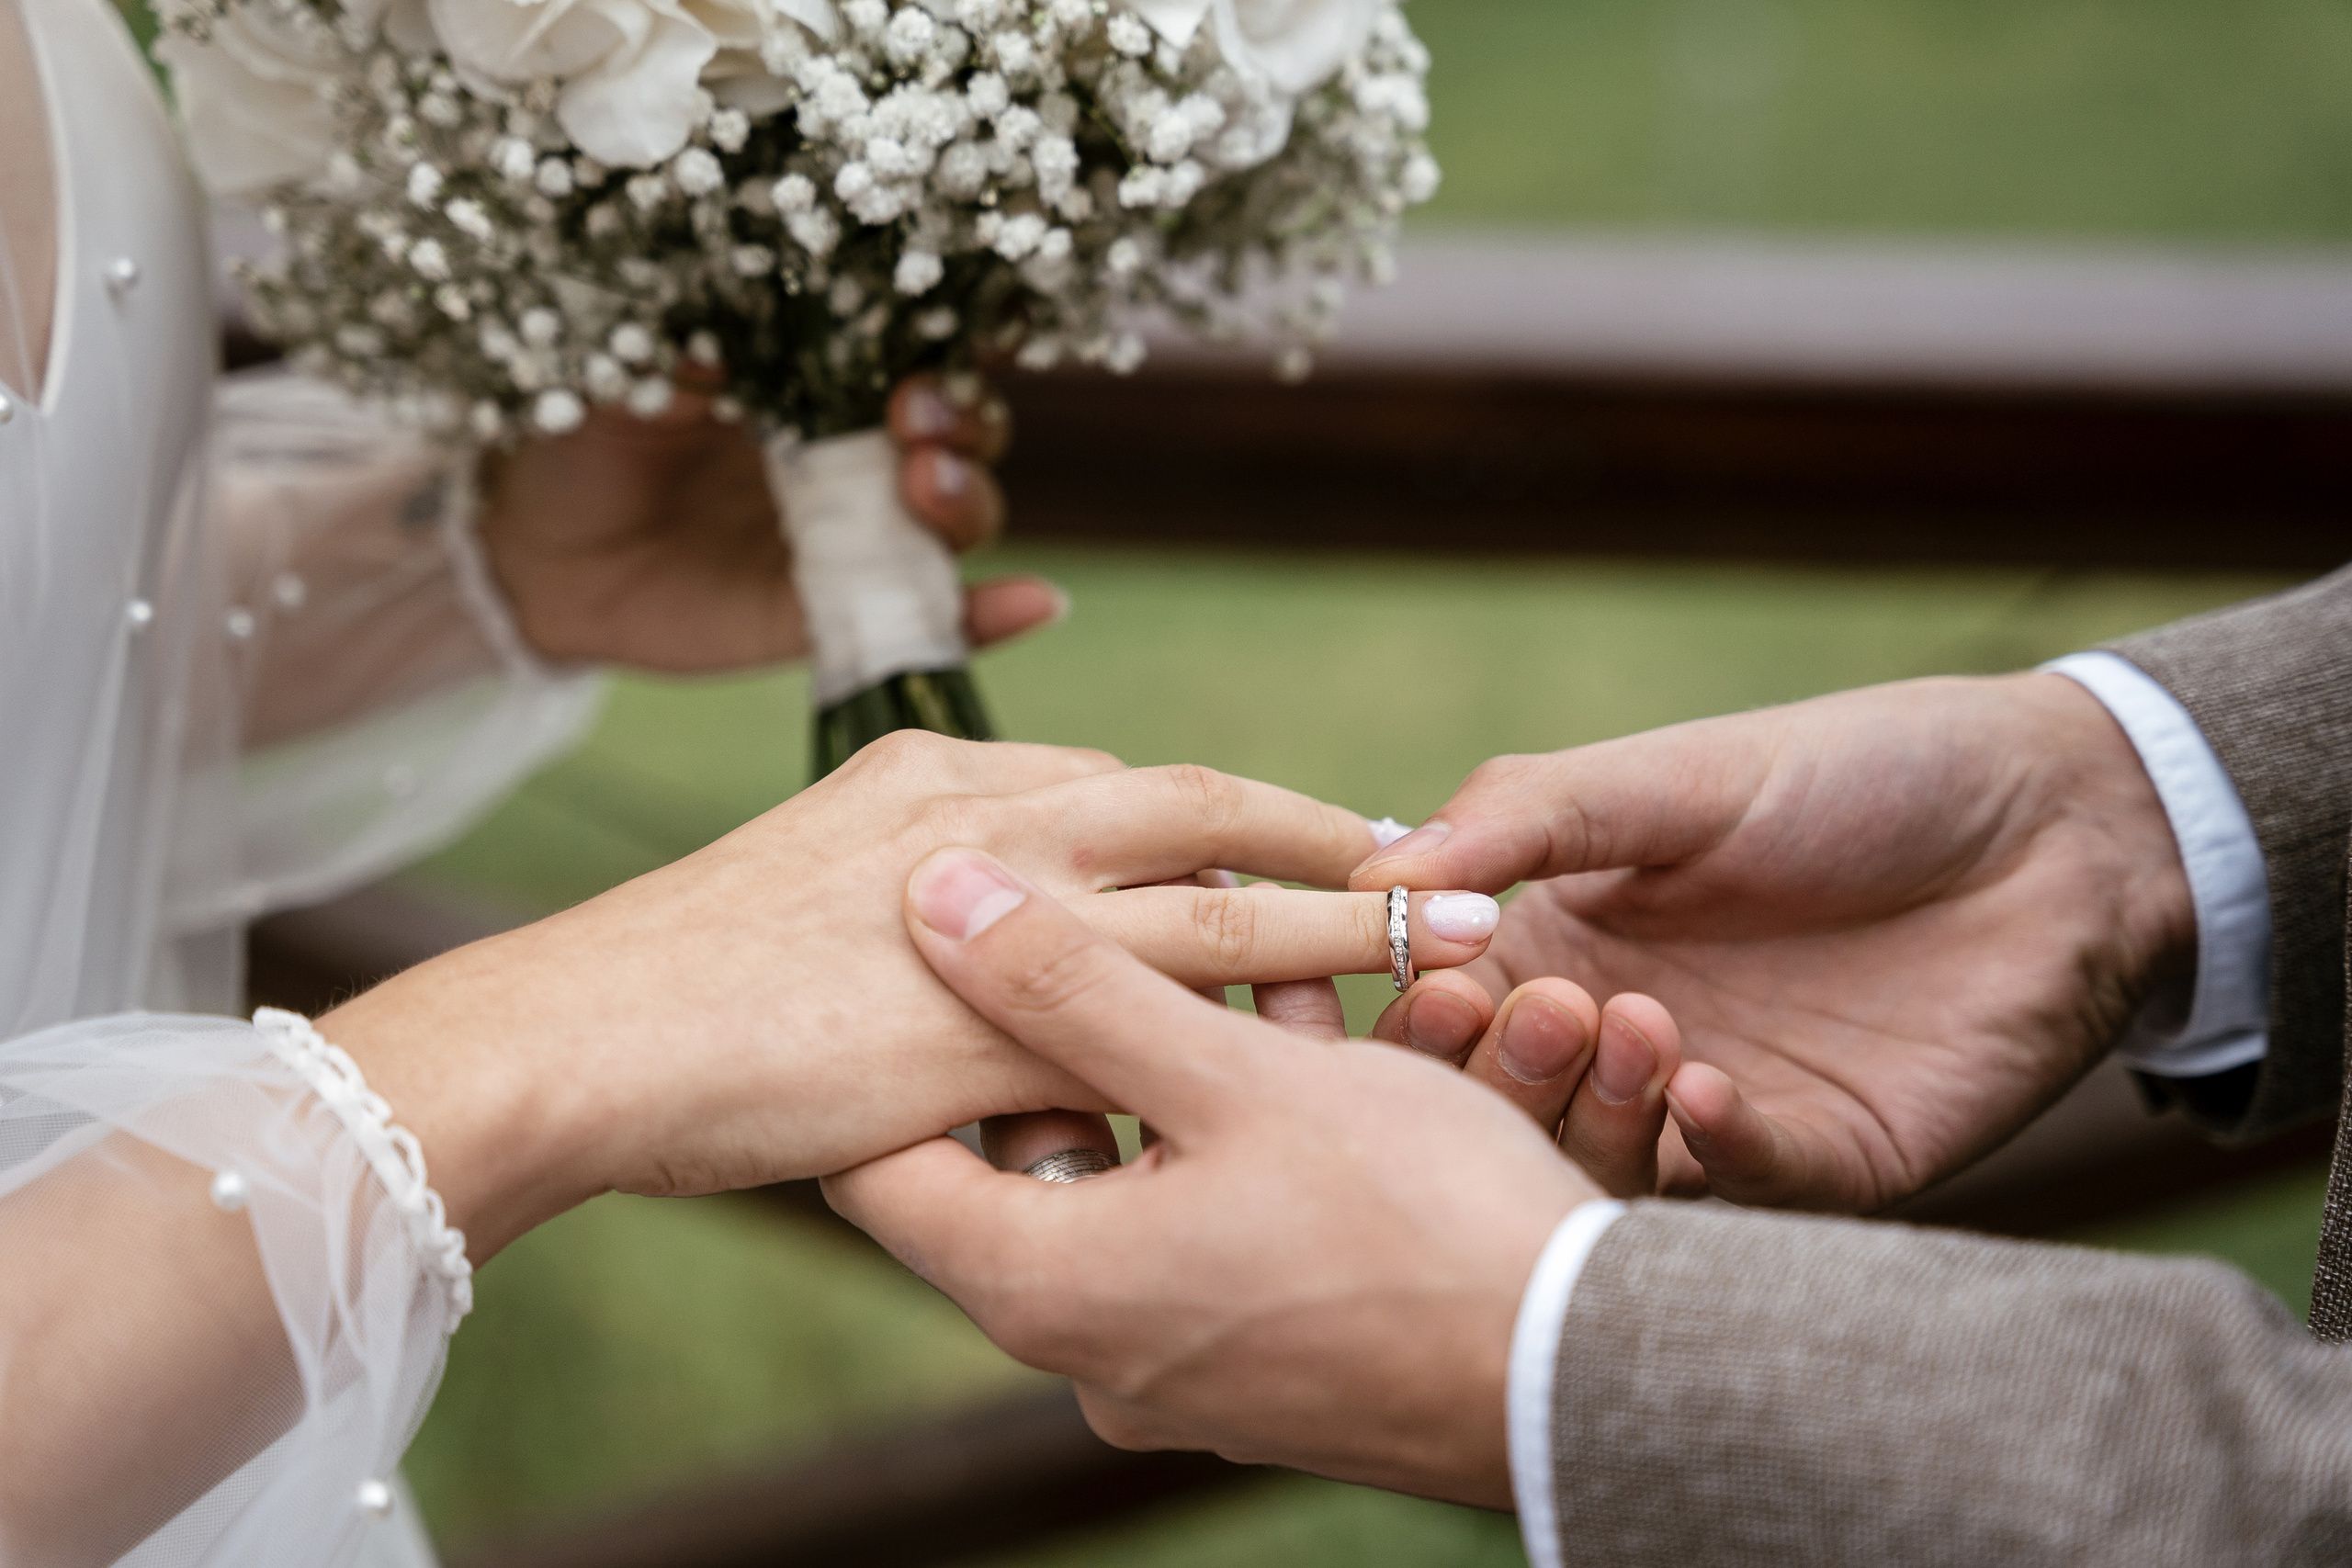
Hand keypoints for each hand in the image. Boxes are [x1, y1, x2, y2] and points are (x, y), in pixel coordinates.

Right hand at [321, 735, 1501, 1258]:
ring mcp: (998, 912)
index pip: (1121, 787)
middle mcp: (983, 819)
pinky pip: (1162, 1025)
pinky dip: (1261, 1034)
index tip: (1309, 836)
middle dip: (1329, 832)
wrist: (573, 1033)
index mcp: (934, 781)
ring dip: (1351, 917)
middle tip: (1434, 854)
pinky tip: (1345, 1058)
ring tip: (1456, 931)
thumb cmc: (669, 986)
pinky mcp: (993, 1020)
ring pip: (1220, 905)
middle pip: (1201, 809)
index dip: (1230, 817)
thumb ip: (917, 904)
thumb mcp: (808, 899)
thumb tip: (991, 952)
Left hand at [475, 373, 1059, 669]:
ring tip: (925, 491)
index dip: (941, 343)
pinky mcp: (838, 616)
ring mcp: (855, 539)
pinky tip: (1038, 603)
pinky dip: (993, 618)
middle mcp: (855, 454)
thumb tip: (747, 332)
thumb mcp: (621, 368)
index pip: (915, 350)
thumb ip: (687, 346)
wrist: (529, 551)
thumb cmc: (577, 436)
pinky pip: (935, 619)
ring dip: (968, 500)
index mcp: (814, 378)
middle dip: (961, 423)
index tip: (921, 344)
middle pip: (963, 433)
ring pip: (959, 518)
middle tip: (912, 421)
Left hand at [827, 848, 1597, 1505]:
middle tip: (1159, 932)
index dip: (901, 1046)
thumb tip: (932, 897)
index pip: (881, 1165)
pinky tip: (1327, 1054)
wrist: (1585, 1372)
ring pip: (1137, 1182)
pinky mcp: (1256, 1374)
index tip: (946, 958)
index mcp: (1043, 1288)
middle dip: (1093, 1032)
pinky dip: (1241, 1144)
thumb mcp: (1231, 1074)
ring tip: (1274, 971)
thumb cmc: (1410, 1217)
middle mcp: (1086, 1354)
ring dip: (1188, 1072)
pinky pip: (1208, 1233)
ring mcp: (1173, 1376)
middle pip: (1028, 1159)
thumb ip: (1070, 984)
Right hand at [1350, 673, 2196, 1211]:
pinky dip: (1716, 1151)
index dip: (1412, 1007)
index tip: (1414, 978)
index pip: (1443, 1007)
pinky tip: (1710, 1092)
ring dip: (1601, 1111)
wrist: (2061, 821)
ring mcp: (1719, 1111)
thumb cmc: (1855, 773)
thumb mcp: (1671, 774)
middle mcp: (1624, 1040)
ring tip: (1638, 1030)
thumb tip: (1370, 877)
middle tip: (1544, 1011)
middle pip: (1510, 1106)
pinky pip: (1744, 1192)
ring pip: (1608, 1167)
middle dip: (1501, 1071)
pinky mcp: (1825, 1163)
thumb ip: (1524, 820)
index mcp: (1566, 947)